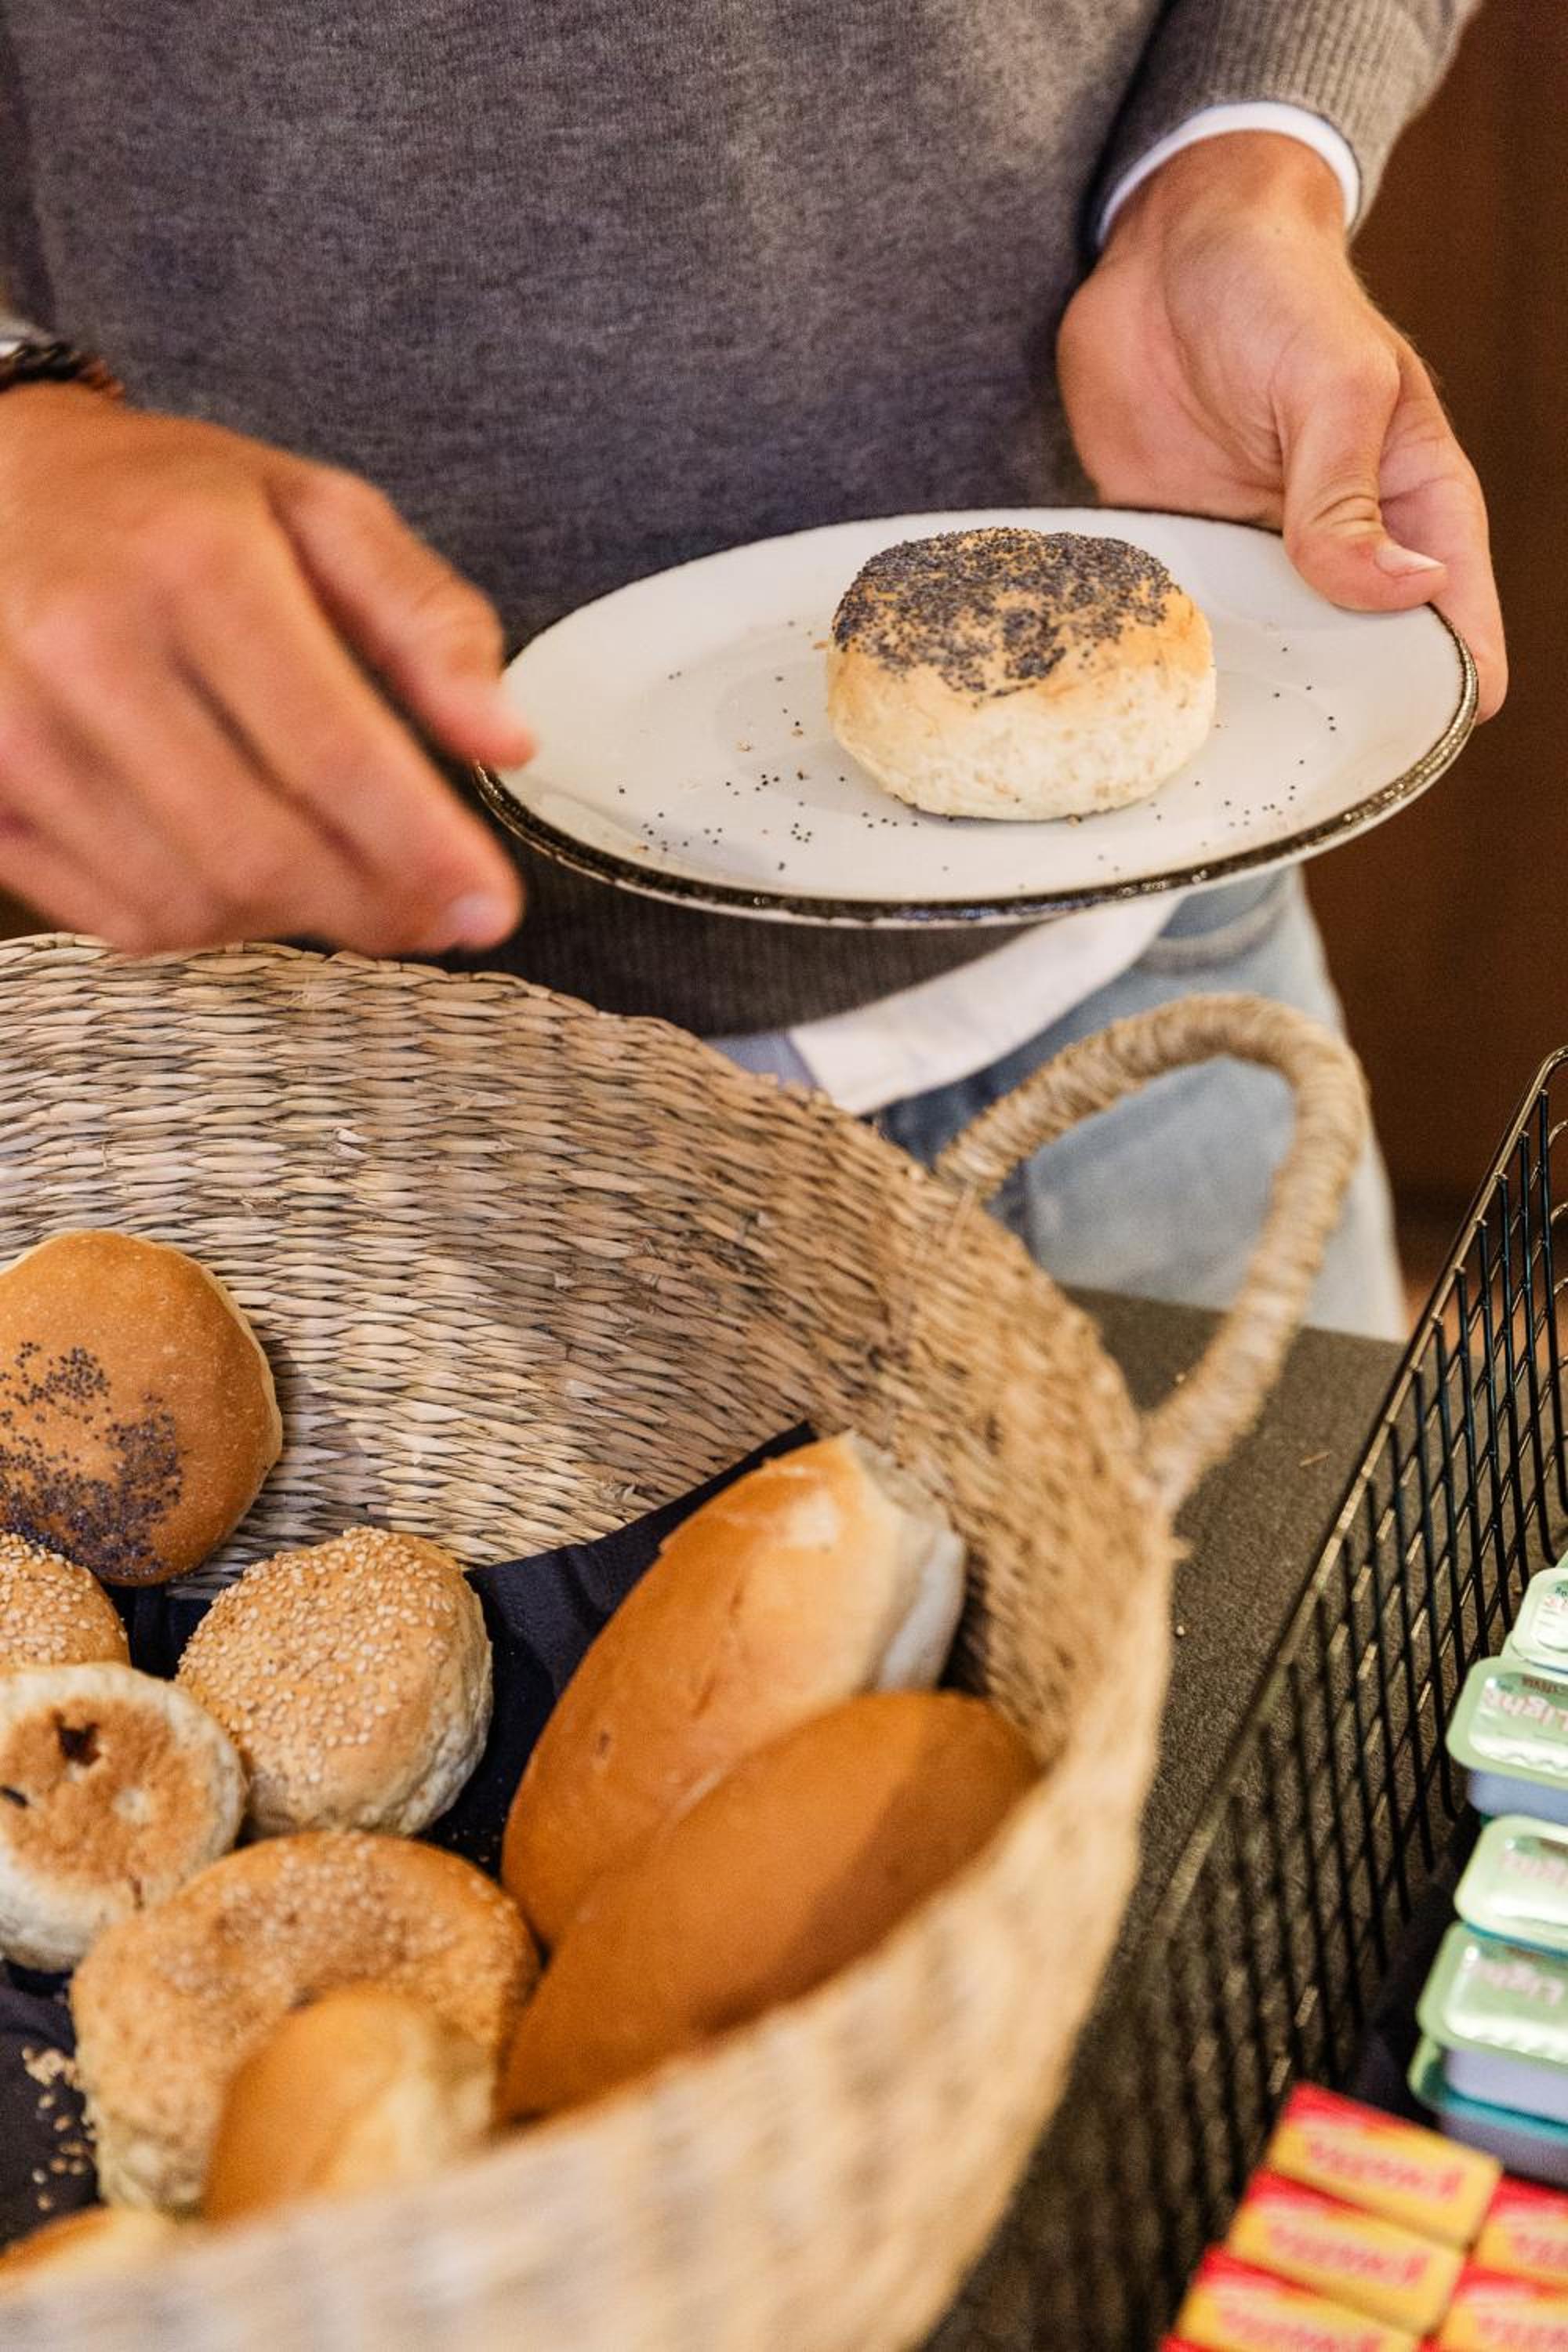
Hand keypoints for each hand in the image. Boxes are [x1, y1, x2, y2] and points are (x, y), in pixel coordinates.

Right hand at [0, 386, 531, 952]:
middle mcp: (88, 649)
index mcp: (195, 565)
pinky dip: (204, 923)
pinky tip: (244, 876)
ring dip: (291, 923)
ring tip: (343, 884)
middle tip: (433, 917)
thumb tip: (506, 740)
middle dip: (371, 908)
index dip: (423, 853)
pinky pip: (119, 918)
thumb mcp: (320, 512)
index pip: (332, 755)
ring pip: (190, 904)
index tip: (489, 908)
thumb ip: (427, 621)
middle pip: (260, 851)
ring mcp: (15, 730)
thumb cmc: (170, 503)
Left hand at [1058, 132, 1505, 716]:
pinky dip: (1169, 661)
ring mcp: (1256, 558)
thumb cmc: (1278, 291)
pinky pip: (1182, 627)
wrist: (1164, 246)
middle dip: (1331, 721)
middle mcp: (1340, 551)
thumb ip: (1350, 498)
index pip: (1453, 630)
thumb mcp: (1335, 385)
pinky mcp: (1180, 551)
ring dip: (1242, 700)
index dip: (1440, 699)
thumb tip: (1401, 594)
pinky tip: (1146, 700)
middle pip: (1356, 670)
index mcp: (1413, 511)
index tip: (1398, 751)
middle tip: (1287, 772)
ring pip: (1265, 663)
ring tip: (1213, 758)